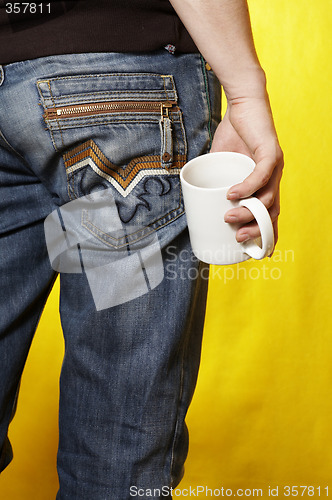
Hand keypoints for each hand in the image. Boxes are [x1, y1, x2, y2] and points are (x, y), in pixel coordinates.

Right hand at [210, 94, 283, 252]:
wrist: (243, 103)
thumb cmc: (233, 134)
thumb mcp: (222, 164)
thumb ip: (215, 181)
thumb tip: (195, 199)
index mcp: (265, 185)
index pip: (271, 216)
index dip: (266, 235)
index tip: (254, 251)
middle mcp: (274, 179)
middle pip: (272, 213)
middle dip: (257, 230)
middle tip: (238, 238)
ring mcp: (275, 167)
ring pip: (267, 198)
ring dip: (248, 211)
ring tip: (228, 216)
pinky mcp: (271, 152)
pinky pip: (261, 175)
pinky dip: (247, 187)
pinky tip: (232, 194)